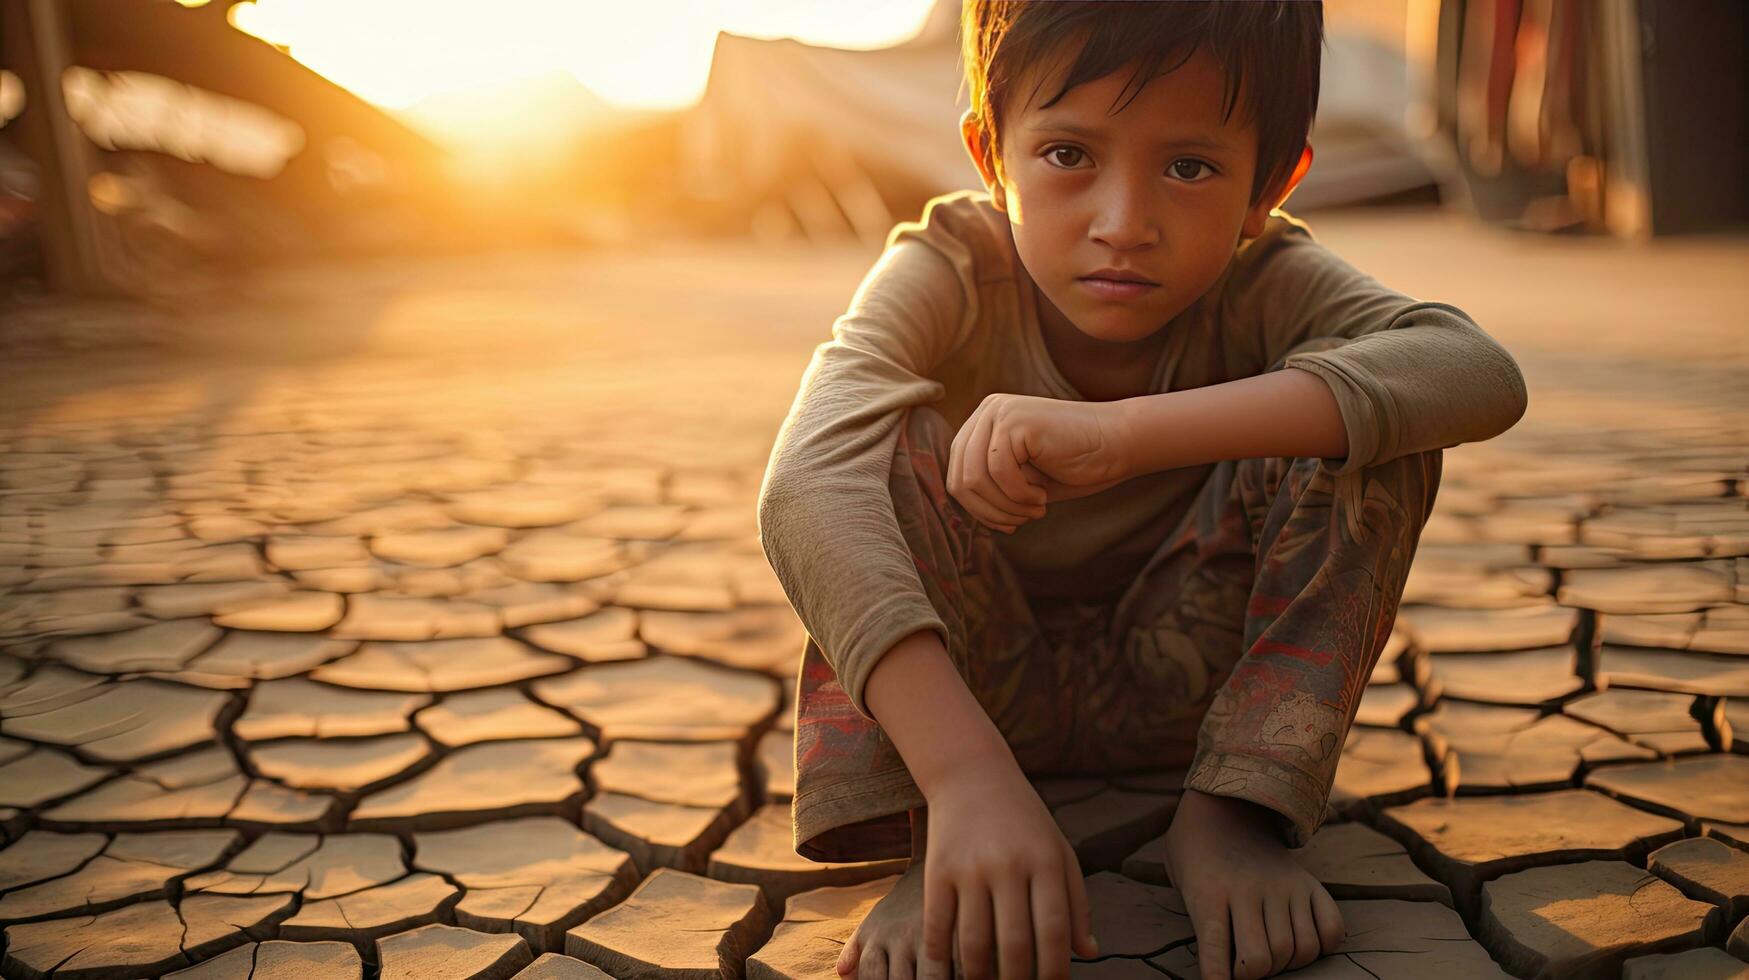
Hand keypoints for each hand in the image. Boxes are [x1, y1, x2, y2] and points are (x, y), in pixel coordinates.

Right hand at [919, 763, 1098, 979]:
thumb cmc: (1024, 820)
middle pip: (1015, 944)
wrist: (971, 774)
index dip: (1055, 970)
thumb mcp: (1059, 852)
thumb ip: (1077, 903)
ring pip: (974, 943)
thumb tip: (1089, 953)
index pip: (1054, 930)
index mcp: (1045, 861)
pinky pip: (938, 927)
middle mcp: (1008, 865)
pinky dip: (942, 959)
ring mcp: (970, 868)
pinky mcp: (937, 870)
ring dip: (981, 978)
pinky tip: (949, 972)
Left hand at [947, 394, 1132, 532]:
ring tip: (1034, 511)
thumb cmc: (1074, 465)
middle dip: (989, 512)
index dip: (978, 509)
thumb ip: (988, 484)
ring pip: (975, 479)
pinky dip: (1020, 496)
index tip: (1008, 524)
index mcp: (983, 424)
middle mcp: (987, 412)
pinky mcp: (1014, 421)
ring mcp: (999, 413)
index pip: (956, 475)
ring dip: (1005, 507)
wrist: (1118, 444)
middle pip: (960, 479)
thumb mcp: (1021, 479)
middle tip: (1022, 521)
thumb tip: (956, 503)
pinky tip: (1042, 497)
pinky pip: (998, 473)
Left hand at [1162, 790, 1344, 979]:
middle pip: (1263, 960)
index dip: (1217, 978)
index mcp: (1210, 890)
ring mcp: (1284, 885)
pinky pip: (1331, 928)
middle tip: (1243, 967)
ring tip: (1269, 954)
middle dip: (1252, 976)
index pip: (1215, 948)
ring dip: (1285, 964)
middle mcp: (1249, 889)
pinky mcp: (1308, 882)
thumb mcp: (1178, 878)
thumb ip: (1196, 922)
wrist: (1226, 805)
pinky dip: (1321, 946)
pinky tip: (1301, 942)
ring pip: (1299, 949)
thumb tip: (1218, 969)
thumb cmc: (1195, 852)